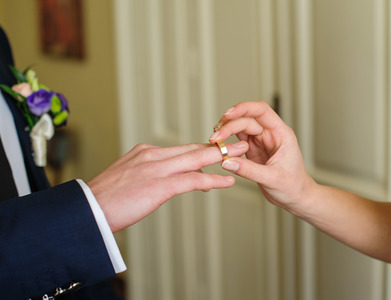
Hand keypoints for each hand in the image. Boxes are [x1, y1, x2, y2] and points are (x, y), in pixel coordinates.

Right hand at [88, 141, 247, 231]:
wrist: (88, 210)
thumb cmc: (105, 200)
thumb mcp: (127, 178)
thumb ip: (147, 173)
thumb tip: (164, 180)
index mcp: (144, 151)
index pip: (180, 148)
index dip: (201, 148)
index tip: (217, 148)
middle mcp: (152, 155)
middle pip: (192, 147)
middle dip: (218, 145)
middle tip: (238, 141)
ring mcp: (157, 168)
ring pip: (196, 158)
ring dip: (223, 156)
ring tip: (242, 154)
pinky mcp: (160, 185)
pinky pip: (193, 180)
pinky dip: (213, 180)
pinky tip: (227, 182)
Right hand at [209, 101, 316, 215]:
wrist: (296, 198)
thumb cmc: (293, 186)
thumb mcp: (272, 179)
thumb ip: (249, 170)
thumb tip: (227, 161)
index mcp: (281, 134)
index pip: (262, 111)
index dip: (244, 108)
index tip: (229, 114)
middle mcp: (270, 134)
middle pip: (247, 120)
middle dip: (230, 125)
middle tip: (216, 137)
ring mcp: (261, 142)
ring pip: (240, 129)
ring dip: (226, 132)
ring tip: (214, 141)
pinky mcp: (253, 151)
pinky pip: (237, 142)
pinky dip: (228, 143)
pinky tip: (220, 148)